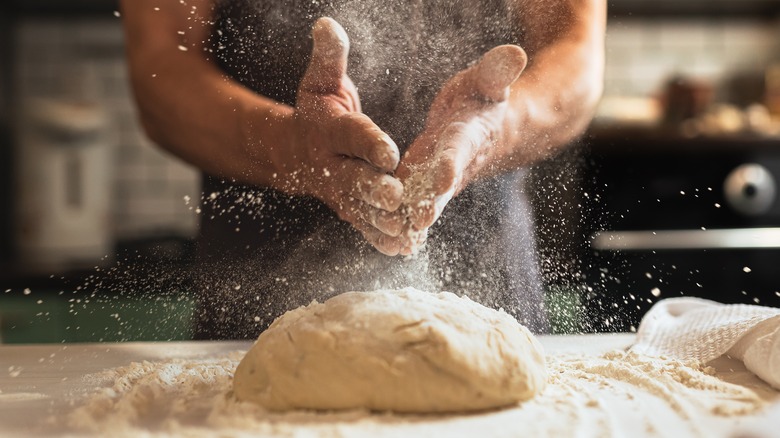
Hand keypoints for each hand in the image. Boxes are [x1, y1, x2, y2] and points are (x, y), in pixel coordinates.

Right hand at [274, 18, 404, 254]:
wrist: (294, 151)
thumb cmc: (317, 110)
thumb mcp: (321, 81)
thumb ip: (329, 57)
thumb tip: (326, 23)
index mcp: (329, 131)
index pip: (351, 135)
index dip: (369, 142)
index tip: (389, 151)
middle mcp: (331, 165)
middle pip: (354, 178)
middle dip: (374, 188)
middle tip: (397, 197)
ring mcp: (338, 192)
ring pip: (360, 209)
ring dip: (381, 221)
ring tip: (405, 230)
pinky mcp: (347, 209)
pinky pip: (363, 225)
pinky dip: (379, 238)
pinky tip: (402, 248)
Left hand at [393, 45, 527, 254]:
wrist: (486, 127)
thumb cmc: (483, 97)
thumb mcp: (488, 80)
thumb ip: (497, 70)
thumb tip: (515, 53)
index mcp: (469, 134)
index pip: (460, 148)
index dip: (452, 161)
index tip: (444, 175)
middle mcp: (455, 162)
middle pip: (443, 185)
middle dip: (432, 202)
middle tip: (418, 221)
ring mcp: (439, 178)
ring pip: (427, 201)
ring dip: (413, 219)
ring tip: (398, 239)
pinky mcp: (425, 184)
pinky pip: (415, 205)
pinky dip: (405, 222)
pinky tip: (391, 242)